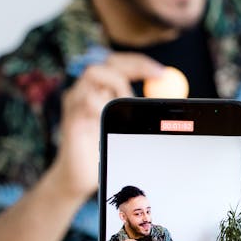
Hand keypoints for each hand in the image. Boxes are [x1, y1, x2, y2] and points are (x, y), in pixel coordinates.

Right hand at [51, 53, 168, 201]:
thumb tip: (170, 96)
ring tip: (129, 104)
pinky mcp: (70, 119)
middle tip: (158, 76)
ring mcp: (74, 102)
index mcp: (97, 90)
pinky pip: (87, 101)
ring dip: (119, 84)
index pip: (118, 63)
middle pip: (109, 62)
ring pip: (94, 74)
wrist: (77, 178)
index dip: (139, 63)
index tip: (161, 72)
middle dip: (135, 65)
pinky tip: (111, 120)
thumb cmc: (103, 151)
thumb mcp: (126, 127)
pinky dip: (105, 105)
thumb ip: (139, 109)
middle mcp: (84, 90)